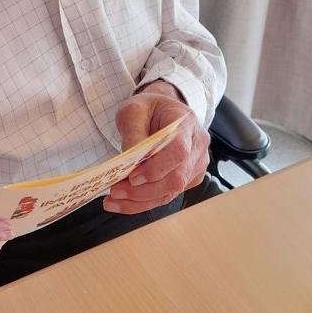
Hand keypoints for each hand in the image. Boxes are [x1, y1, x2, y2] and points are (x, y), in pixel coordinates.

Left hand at [104, 82, 209, 214]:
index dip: (156, 168)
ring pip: (171, 192)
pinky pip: (166, 196)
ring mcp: (195, 165)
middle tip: (115, 191)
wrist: (163, 112)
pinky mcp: (188, 179)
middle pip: (176, 178)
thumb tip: (130, 164)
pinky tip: (123, 202)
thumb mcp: (133, 110)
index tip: (132, 176)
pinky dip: (143, 203)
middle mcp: (198, 146)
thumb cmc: (149, 109)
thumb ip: (132, 134)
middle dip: (143, 190)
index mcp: (187, 124)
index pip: (179, 151)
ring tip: (113, 200)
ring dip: (140, 201)